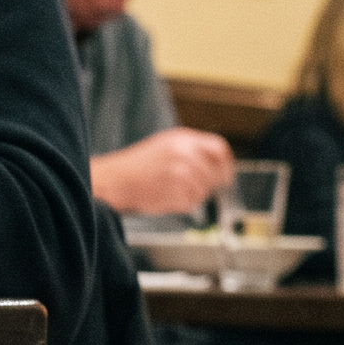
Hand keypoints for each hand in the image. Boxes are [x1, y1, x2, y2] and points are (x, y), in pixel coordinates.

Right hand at [91, 128, 235, 218]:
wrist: (117, 180)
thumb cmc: (139, 165)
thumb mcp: (167, 144)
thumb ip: (192, 150)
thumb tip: (216, 163)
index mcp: (184, 139)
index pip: (219, 149)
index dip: (226, 165)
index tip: (226, 175)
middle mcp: (185, 154)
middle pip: (215, 173)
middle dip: (210, 184)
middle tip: (198, 188)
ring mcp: (181, 175)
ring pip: (204, 191)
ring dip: (194, 195)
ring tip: (175, 191)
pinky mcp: (176, 194)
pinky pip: (191, 203)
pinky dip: (183, 204)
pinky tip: (168, 197)